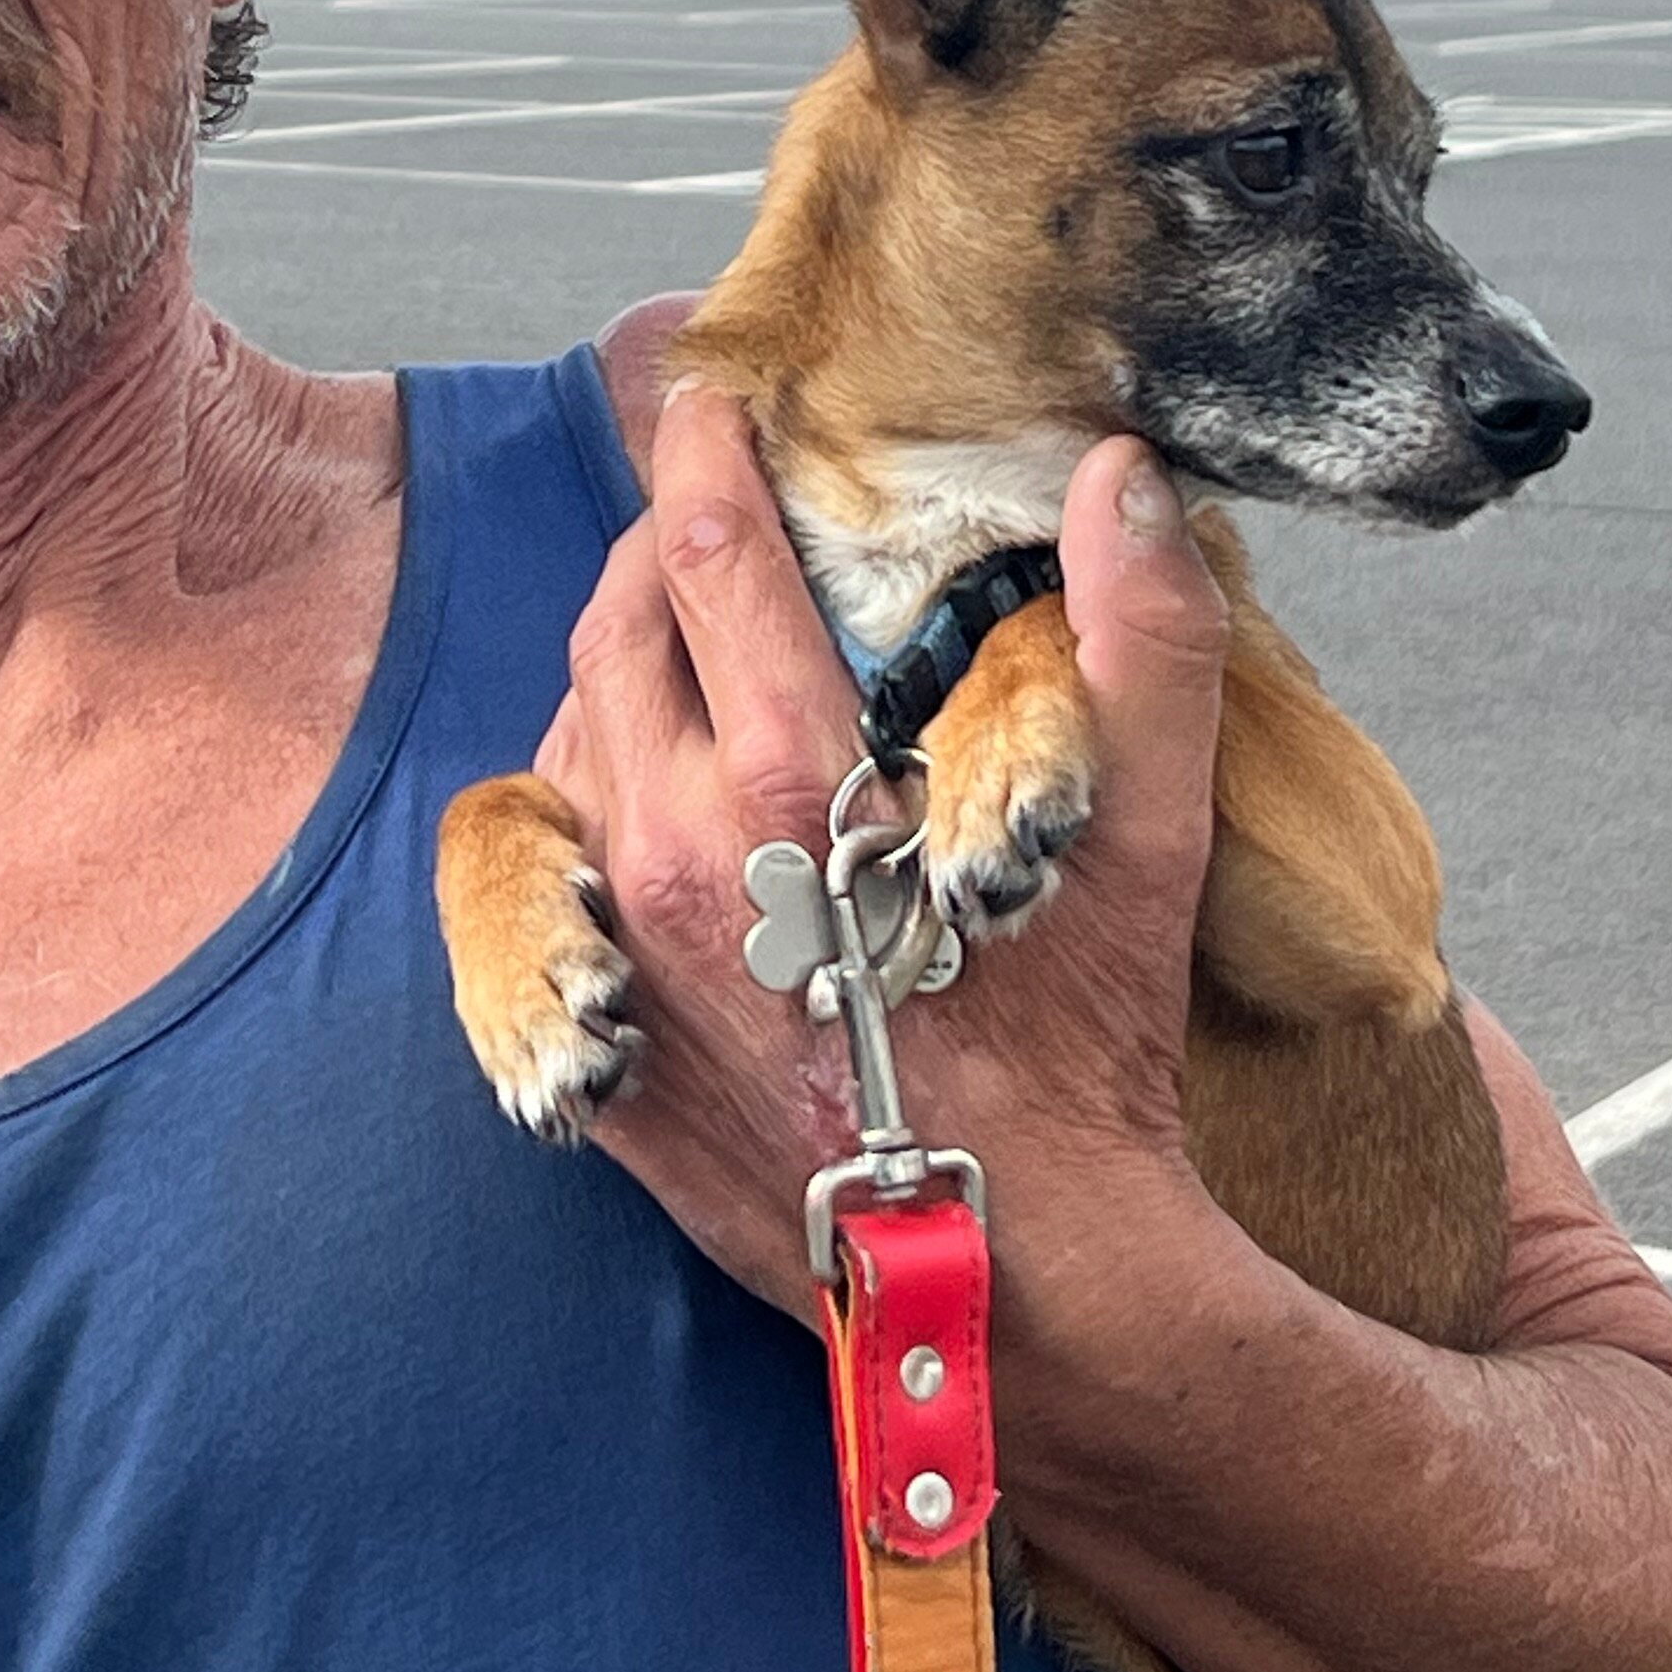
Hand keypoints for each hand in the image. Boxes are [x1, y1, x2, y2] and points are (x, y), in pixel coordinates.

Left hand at [533, 386, 1238, 1324]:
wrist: (1008, 1274)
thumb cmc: (1083, 1054)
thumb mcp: (1138, 838)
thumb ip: (1142, 641)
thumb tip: (1121, 475)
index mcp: (789, 775)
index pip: (705, 550)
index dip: (704, 452)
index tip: (710, 397)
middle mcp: (669, 844)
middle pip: (615, 624)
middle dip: (659, 546)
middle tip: (708, 514)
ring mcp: (612, 943)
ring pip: (570, 734)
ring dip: (621, 671)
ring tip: (690, 649)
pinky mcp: (589, 1031)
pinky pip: (529, 871)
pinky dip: (569, 804)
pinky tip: (630, 790)